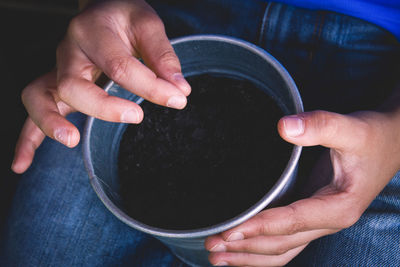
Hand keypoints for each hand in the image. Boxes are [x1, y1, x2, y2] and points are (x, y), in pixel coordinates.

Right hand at [11, 0, 189, 172]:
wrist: (102, 10)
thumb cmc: (125, 19)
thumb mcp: (148, 25)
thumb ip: (163, 56)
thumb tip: (179, 89)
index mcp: (93, 31)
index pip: (120, 65)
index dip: (151, 87)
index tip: (177, 99)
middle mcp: (69, 51)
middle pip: (74, 84)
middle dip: (105, 106)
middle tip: (137, 116)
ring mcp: (57, 70)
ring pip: (40, 96)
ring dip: (51, 122)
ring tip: (72, 140)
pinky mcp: (54, 86)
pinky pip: (34, 111)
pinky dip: (27, 139)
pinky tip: (23, 165)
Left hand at [205, 109, 399, 265]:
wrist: (390, 143)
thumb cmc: (372, 138)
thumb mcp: (351, 128)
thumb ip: (320, 126)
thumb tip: (284, 126)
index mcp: (338, 207)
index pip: (291, 222)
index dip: (259, 228)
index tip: (229, 230)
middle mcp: (327, 221)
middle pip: (281, 245)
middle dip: (245, 248)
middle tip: (211, 246)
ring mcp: (319, 222)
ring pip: (282, 250)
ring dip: (249, 256)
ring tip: (217, 257)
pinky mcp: (312, 215)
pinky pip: (285, 241)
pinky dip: (261, 248)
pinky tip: (241, 247)